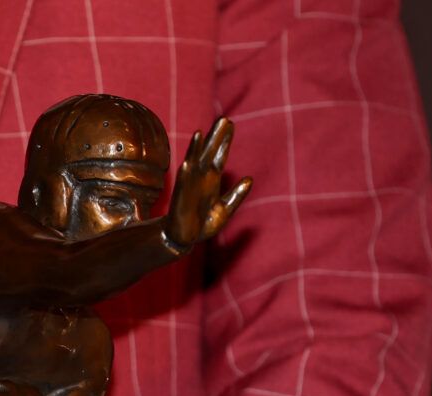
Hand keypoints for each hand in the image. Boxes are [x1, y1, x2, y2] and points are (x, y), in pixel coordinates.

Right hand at [165, 117, 251, 248]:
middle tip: (224, 119)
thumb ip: (237, 195)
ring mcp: (190, 184)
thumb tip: (250, 179)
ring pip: (196, 161)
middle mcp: (201, 178)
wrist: (186, 240)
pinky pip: (184, 178)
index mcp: (212, 180)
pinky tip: (188, 159)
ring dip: (199, 147)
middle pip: (209, 153)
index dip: (225, 141)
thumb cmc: (204, 225)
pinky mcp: (181, 194)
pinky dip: (186, 167)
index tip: (230, 124)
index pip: (220, 155)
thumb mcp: (225, 209)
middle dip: (216, 137)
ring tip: (203, 133)